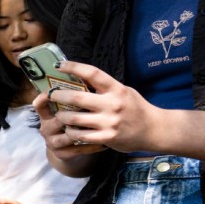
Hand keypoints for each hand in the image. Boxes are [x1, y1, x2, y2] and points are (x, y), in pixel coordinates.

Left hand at [35, 60, 155, 160]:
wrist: (153, 130)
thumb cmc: (135, 108)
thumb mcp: (124, 92)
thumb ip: (105, 87)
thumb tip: (80, 78)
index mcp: (117, 89)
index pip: (93, 73)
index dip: (74, 67)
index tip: (59, 65)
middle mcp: (113, 104)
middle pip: (77, 97)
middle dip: (58, 95)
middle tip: (51, 94)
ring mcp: (109, 122)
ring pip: (74, 118)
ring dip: (61, 116)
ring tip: (59, 114)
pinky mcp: (107, 137)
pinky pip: (80, 135)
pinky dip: (71, 131)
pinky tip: (69, 129)